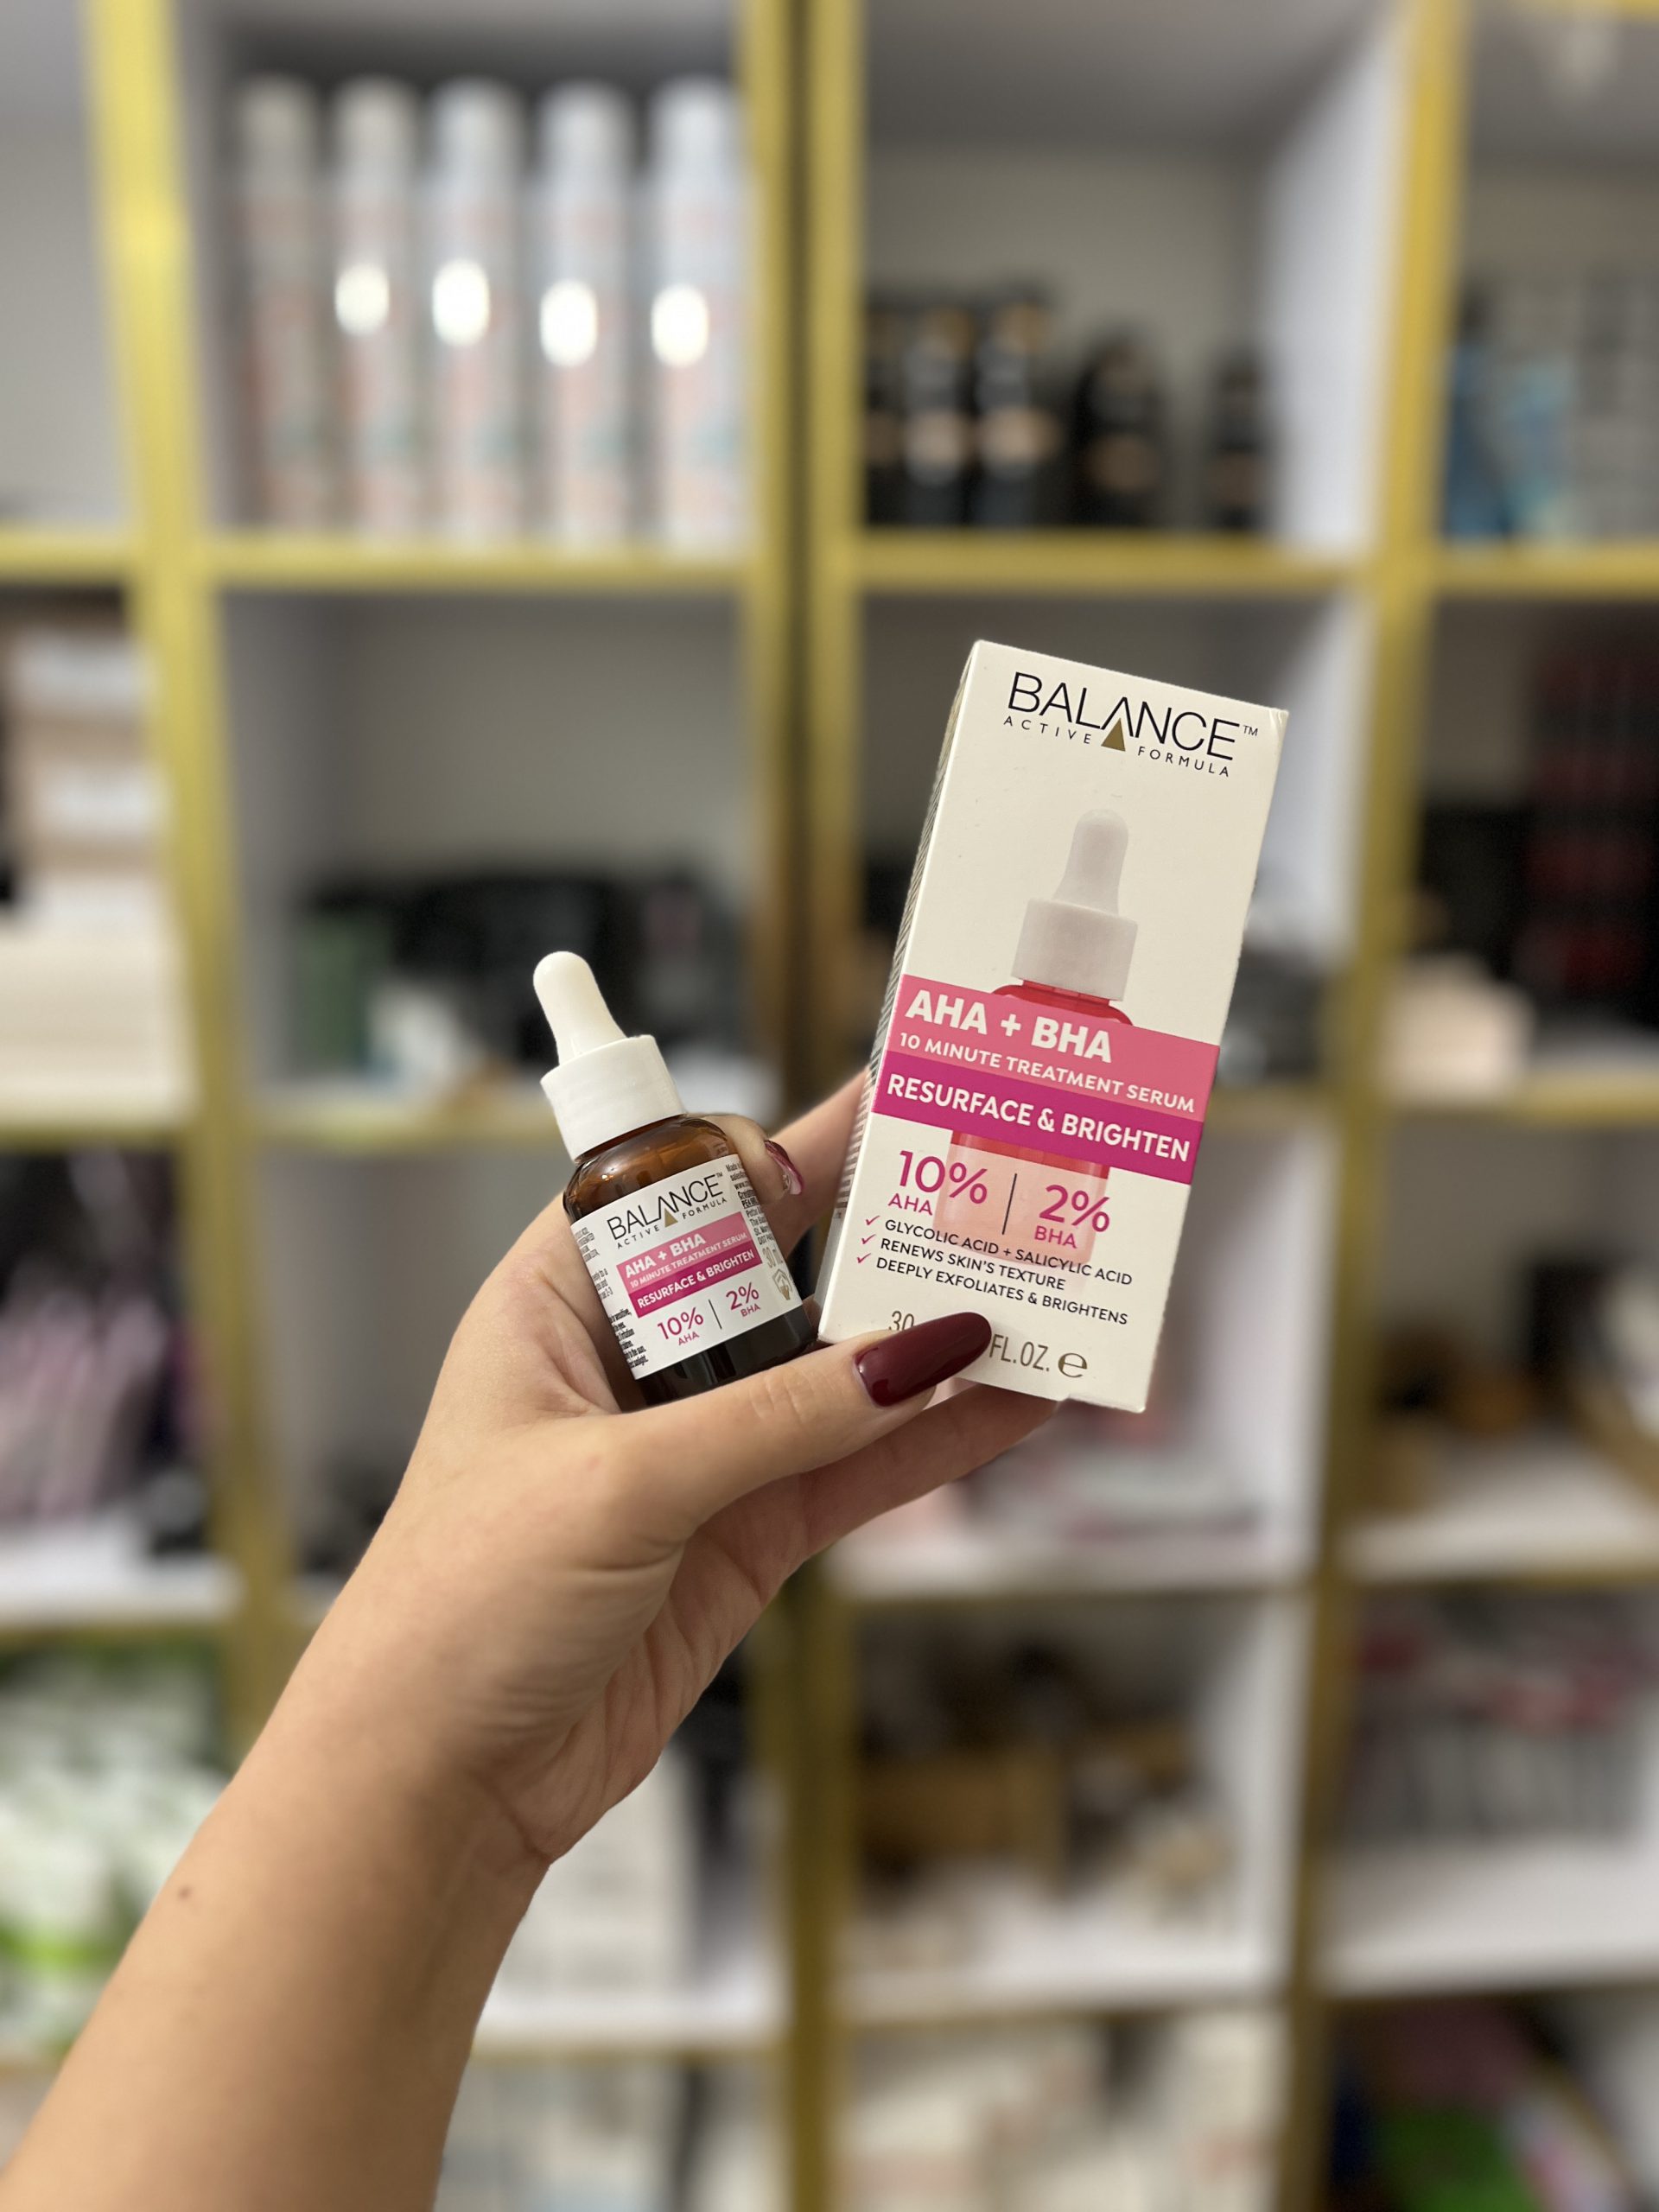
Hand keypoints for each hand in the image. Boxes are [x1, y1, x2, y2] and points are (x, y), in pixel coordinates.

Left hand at [286, 1080, 1054, 1870]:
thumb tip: (921, 1352)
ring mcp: (698, 1450)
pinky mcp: (744, 1535)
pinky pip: (858, 1471)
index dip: (791, 1139)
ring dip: (930, 1342)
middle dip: (884, 1233)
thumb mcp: (621, 1483)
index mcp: (564, 1300)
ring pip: (838, 1372)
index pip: (690, 1183)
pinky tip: (1011, 1407)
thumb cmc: (462, 1604)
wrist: (438, 1784)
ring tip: (1040, 1291)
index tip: (896, 1095)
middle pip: (783, 1268)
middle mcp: (635, 1361)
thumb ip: (780, 1418)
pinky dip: (934, 1443)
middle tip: (998, 1184)